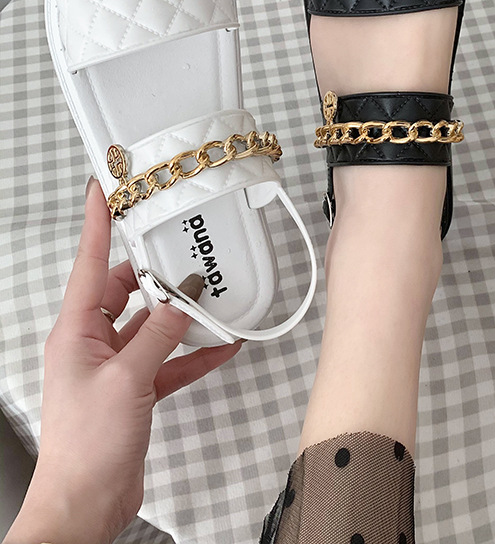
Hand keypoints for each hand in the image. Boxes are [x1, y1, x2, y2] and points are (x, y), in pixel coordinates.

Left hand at [5, 179, 241, 543]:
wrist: (87, 502)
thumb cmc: (87, 445)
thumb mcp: (127, 378)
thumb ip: (158, 334)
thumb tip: (182, 303)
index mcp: (75, 331)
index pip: (88, 263)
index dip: (96, 223)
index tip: (103, 188)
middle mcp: (92, 342)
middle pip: (125, 291)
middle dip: (156, 273)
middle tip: (184, 250)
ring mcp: (115, 366)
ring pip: (151, 324)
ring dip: (181, 315)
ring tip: (212, 296)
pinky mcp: (135, 389)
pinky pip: (168, 360)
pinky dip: (194, 353)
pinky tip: (222, 345)